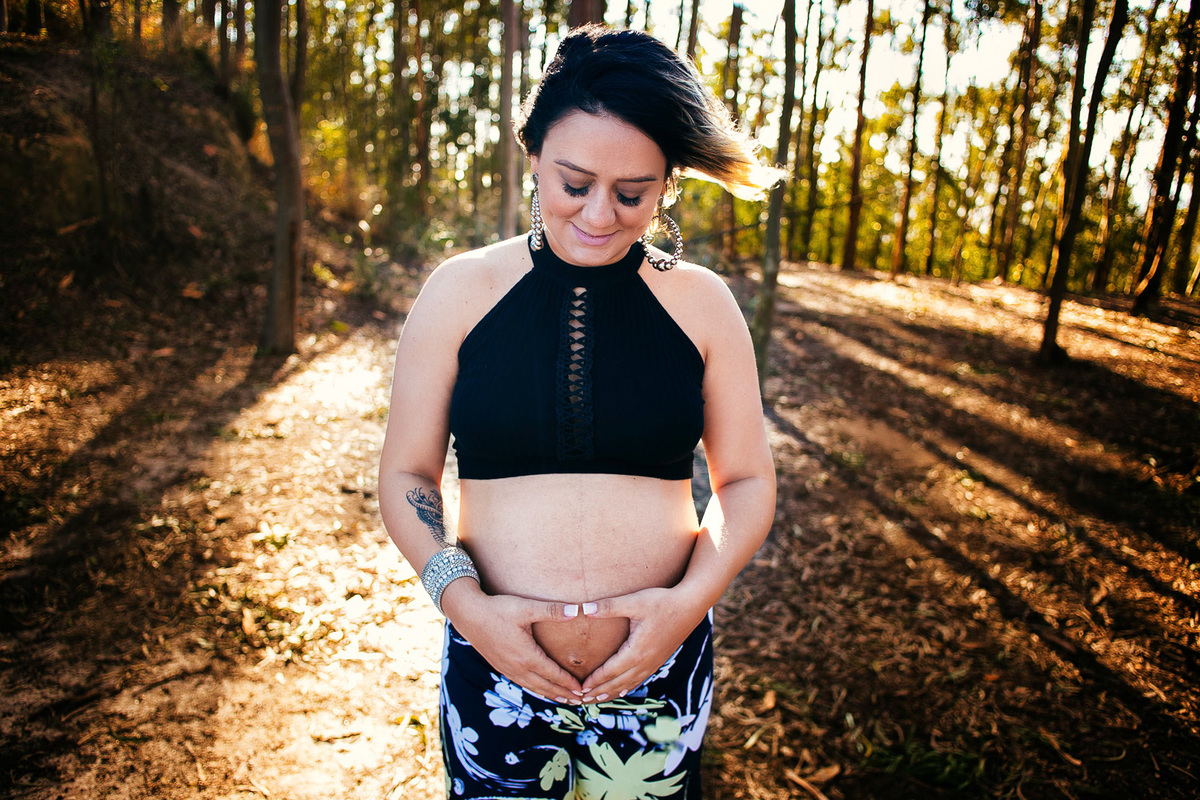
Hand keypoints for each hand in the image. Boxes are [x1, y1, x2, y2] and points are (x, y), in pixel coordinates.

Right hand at [441, 581, 584, 702]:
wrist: (468, 615)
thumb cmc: (498, 610)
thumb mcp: (525, 608)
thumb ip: (552, 610)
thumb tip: (577, 610)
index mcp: (527, 656)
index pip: (553, 675)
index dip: (569, 683)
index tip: (582, 690)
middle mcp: (518, 667)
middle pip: (545, 686)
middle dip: (563, 695)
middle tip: (579, 701)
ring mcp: (508, 669)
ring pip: (533, 688)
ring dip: (550, 695)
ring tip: (564, 700)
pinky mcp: (501, 666)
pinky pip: (522, 684)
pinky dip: (536, 690)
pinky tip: (540, 688)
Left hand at [578, 587, 706, 701]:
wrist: (690, 606)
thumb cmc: (662, 602)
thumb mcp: (635, 601)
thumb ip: (609, 606)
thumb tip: (585, 608)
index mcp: (637, 651)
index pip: (610, 672)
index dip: (594, 681)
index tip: (580, 689)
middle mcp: (645, 662)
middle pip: (617, 683)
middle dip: (599, 692)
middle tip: (581, 701)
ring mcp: (653, 663)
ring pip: (629, 684)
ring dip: (612, 692)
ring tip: (597, 700)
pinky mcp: (659, 660)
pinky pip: (639, 679)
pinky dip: (627, 687)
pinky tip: (622, 689)